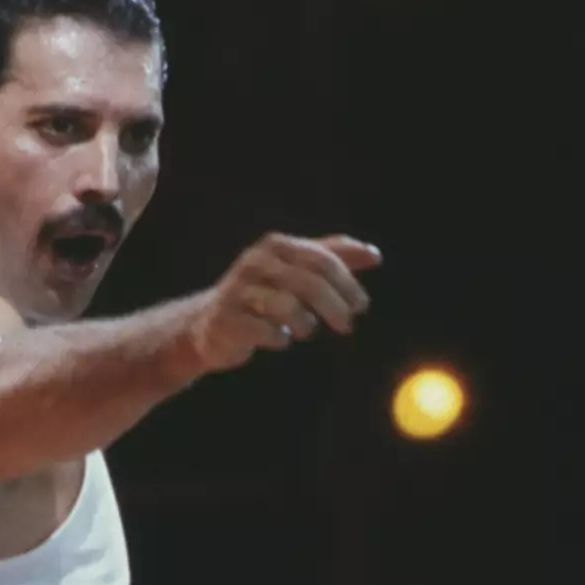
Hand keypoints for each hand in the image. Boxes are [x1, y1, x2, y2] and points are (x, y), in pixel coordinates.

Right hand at [191, 233, 381, 369]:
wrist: (209, 323)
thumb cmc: (263, 294)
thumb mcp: (296, 270)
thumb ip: (333, 258)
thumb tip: (374, 254)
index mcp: (277, 246)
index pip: (322, 260)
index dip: (347, 284)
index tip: (361, 305)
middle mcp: (256, 262)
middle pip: (309, 283)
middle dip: (335, 307)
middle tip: (347, 325)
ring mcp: (238, 291)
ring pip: (288, 308)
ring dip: (306, 324)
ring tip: (305, 329)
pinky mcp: (228, 321)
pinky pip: (268, 332)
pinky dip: (281, 339)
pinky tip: (280, 338)